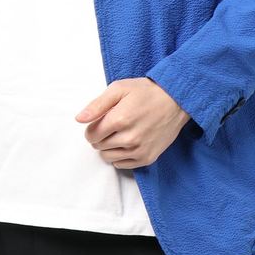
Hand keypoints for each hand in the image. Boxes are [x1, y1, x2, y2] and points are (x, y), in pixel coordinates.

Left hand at [74, 77, 190, 168]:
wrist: (175, 101)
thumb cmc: (145, 92)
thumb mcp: (119, 89)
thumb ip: (97, 104)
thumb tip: (79, 119)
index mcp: (120, 119)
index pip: (91, 135)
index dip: (92, 128)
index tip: (100, 121)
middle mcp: (129, 138)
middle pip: (99, 146)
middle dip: (100, 136)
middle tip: (112, 125)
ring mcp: (139, 150)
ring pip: (108, 157)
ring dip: (109, 147)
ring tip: (120, 133)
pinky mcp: (148, 158)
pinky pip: (122, 165)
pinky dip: (120, 156)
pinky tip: (127, 143)